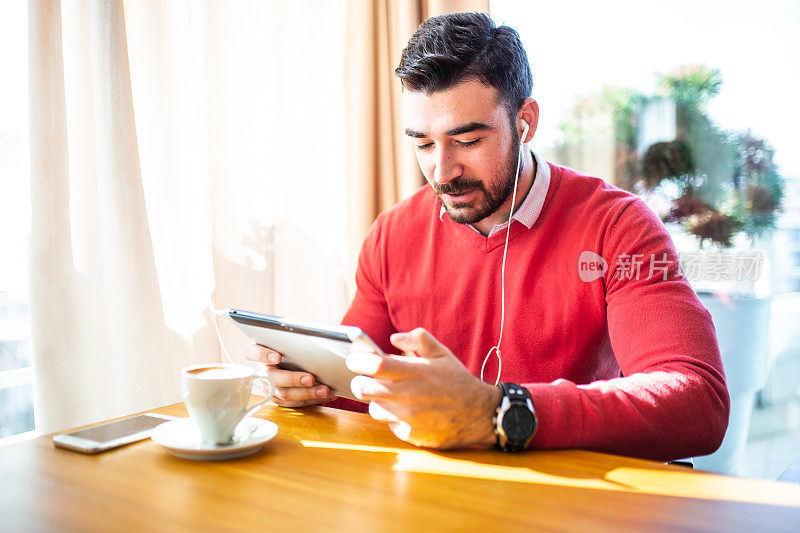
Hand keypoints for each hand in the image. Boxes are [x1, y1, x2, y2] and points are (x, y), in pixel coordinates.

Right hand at [244, 344, 334, 406]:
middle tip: (310, 378)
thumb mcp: (287, 340)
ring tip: (325, 390)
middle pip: (272, 378)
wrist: (291, 360)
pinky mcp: (280, 399)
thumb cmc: (289, 346)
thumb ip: (292, 339)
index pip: (252, 353)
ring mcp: (270, 388)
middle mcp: (262, 372)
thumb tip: (313, 336)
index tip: (277, 356)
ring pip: (285, 394)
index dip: (263, 355)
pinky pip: (296, 403)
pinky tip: (328, 395)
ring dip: (307, 393)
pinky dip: (314, 399)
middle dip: (293, 379)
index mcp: (259, 352)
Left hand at [346, 328, 500, 448]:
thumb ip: (417, 340)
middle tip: (365, 379)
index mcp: (415, 372)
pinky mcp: (411, 435)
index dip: (359, 362)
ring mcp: (408, 418)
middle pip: (364, 389)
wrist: (480, 415)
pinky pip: (390, 424)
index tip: (354, 361)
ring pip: (373, 408)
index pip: (375, 365)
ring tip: (393, 396)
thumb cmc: (458, 381)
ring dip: (378, 401)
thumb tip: (393, 339)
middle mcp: (409, 395)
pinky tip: (409, 412)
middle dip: (359, 382)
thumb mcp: (442, 354)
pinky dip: (394, 418)